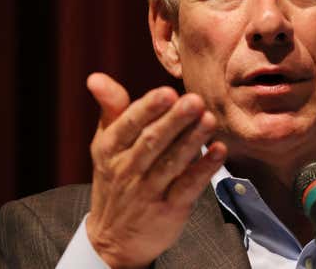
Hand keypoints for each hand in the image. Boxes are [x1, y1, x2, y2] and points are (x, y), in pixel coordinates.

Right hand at [84, 72, 226, 268]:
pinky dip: (204, 169)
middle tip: (195, 100)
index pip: (128, 126)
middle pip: (152, 143)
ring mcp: (147, 192)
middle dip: (174, 121)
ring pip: (171, 163)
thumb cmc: (115, 177)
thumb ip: (111, 108)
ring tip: (210, 119)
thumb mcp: (106, 143)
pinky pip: (188, 187)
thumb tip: (96, 77)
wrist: (113, 238)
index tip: (167, 92)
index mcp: (110, 149)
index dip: (148, 109)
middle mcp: (126, 170)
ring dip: (193, 141)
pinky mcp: (169, 210)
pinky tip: (219, 151)